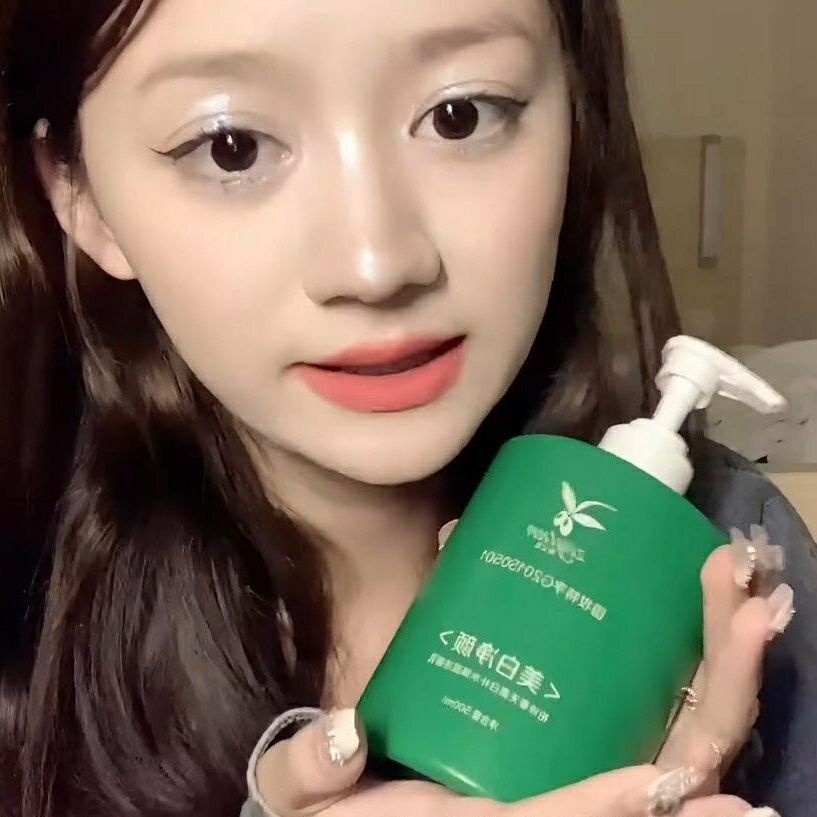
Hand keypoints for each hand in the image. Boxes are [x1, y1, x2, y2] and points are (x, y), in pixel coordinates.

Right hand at [254, 524, 789, 816]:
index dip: (613, 806)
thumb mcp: (305, 798)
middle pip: (662, 775)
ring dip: (726, 678)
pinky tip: (722, 619)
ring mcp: (575, 763)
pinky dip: (704, 674)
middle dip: (717, 703)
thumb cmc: (341, 808)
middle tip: (752, 617)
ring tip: (752, 606)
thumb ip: (309, 771)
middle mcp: (552, 798)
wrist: (364, 803)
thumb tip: (347, 732)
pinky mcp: (578, 735)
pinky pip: (663, 716)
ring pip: (680, 742)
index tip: (669, 781)